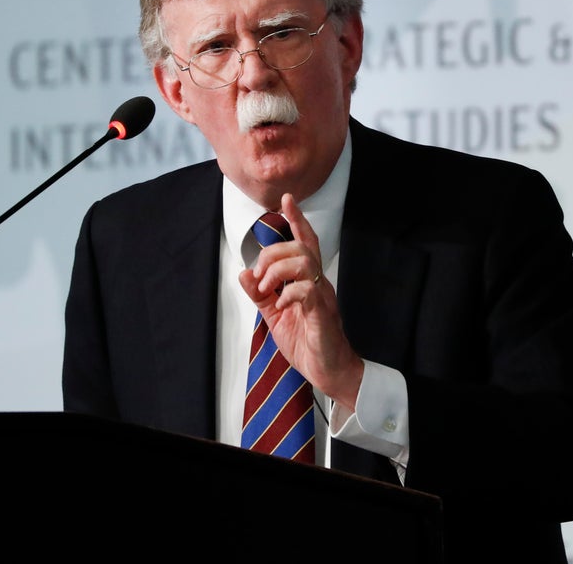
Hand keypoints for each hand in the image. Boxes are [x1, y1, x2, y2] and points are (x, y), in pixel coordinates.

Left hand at [238, 193, 363, 409]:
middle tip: (259, 278)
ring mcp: (322, 298)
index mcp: (309, 281)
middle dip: (272, 254)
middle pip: (299, 247)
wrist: (329, 372)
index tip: (286, 200)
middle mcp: (318, 283)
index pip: (305, 242)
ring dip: (277, 271)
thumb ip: (261, 295)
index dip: (297, 219)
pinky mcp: (322, 316)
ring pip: (304, 262)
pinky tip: (281, 305)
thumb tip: (244, 273)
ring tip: (268, 289)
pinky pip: (307, 291)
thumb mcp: (275, 316)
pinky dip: (288, 294)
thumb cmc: (307, 342)